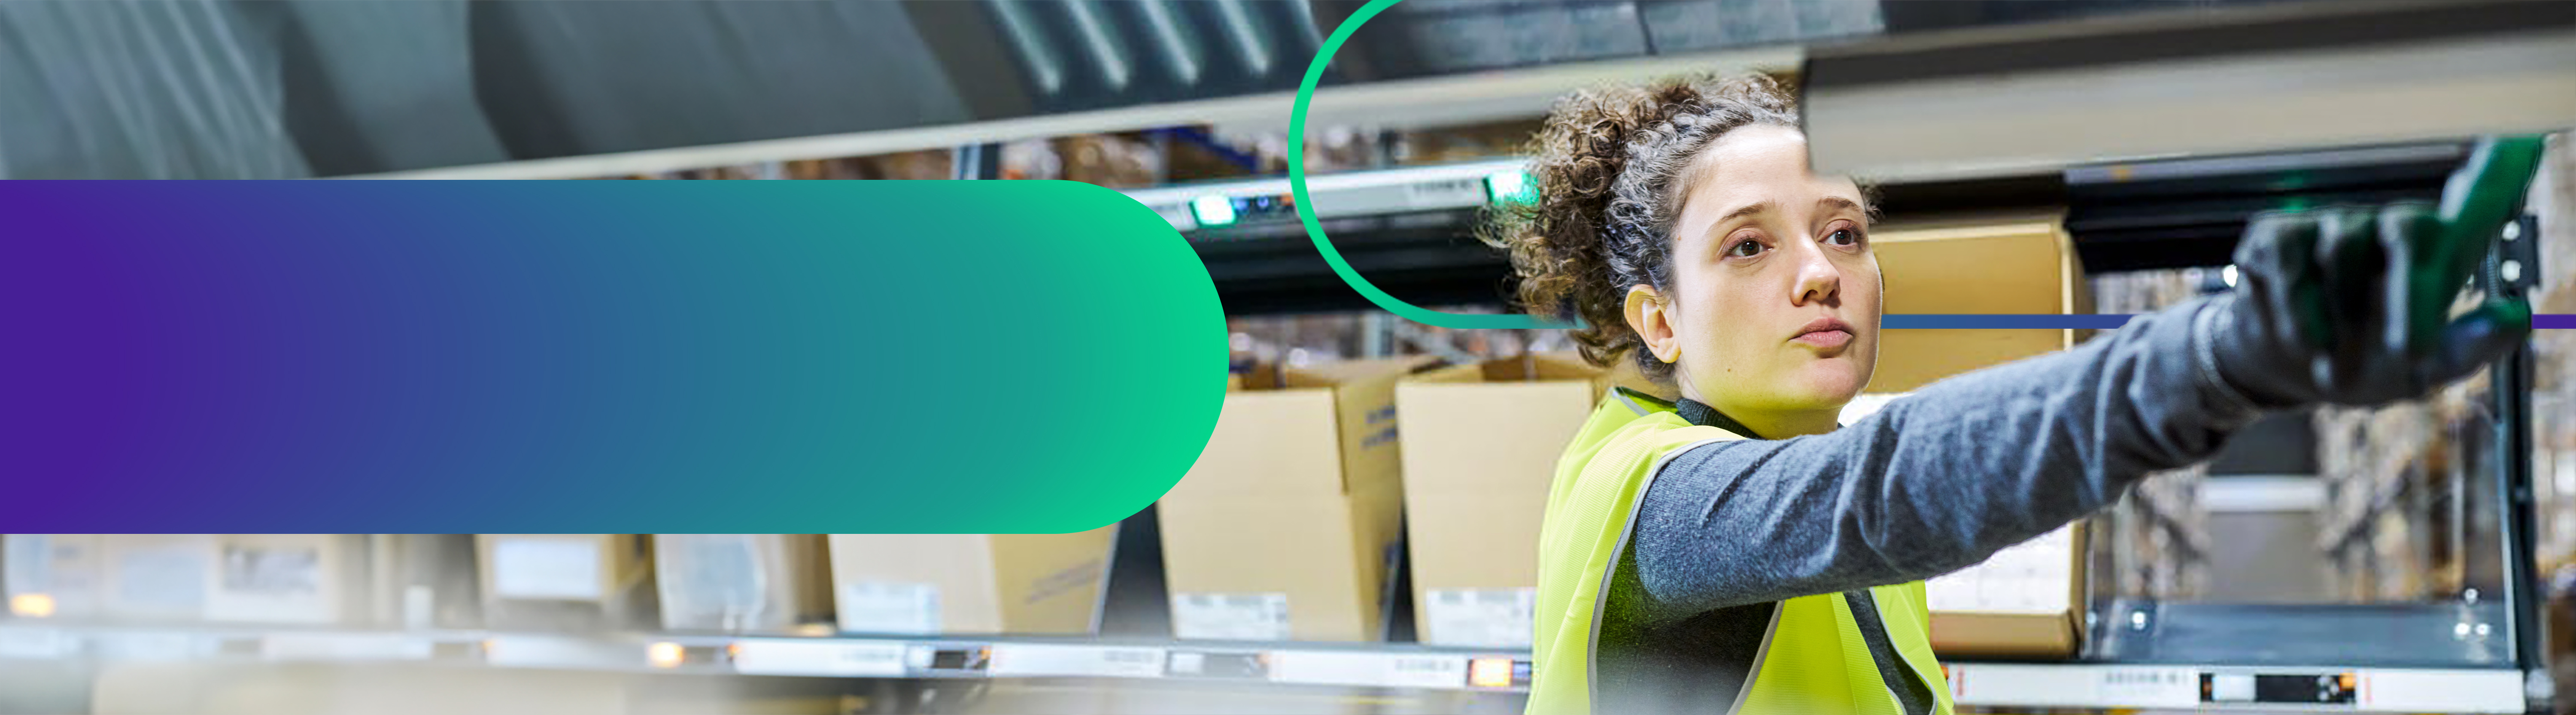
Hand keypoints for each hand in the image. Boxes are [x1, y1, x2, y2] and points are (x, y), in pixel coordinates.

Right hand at [2208, 136, 2541, 407]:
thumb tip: (2519, 315)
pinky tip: (2307, 342)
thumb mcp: (2428, 369)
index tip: (2524, 141)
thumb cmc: (2371, 363)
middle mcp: (2390, 228)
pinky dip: (2297, 312)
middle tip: (2409, 352)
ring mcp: (2333, 227)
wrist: (2289, 374)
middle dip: (2410, 295)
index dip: (2500, 169)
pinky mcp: (2279, 236)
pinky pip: (2289, 263)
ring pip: (2341, 251)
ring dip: (2340, 317)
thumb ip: (2474, 344)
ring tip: (2336, 360)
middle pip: (2411, 229)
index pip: (2480, 199)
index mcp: (2440, 255)